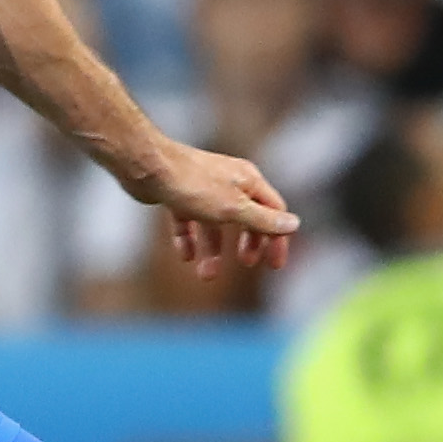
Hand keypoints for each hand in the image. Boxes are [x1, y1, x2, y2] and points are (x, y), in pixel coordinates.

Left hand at [133, 143, 298, 274]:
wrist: (148, 167)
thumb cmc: (193, 185)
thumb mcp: (234, 209)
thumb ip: (263, 220)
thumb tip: (294, 224)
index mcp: (248, 181)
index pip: (274, 211)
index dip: (277, 239)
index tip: (275, 265)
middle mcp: (229, 182)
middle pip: (248, 216)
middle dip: (249, 242)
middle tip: (246, 262)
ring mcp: (204, 188)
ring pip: (215, 224)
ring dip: (214, 250)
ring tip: (207, 274)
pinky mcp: (180, 195)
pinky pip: (189, 222)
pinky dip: (189, 240)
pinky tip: (186, 256)